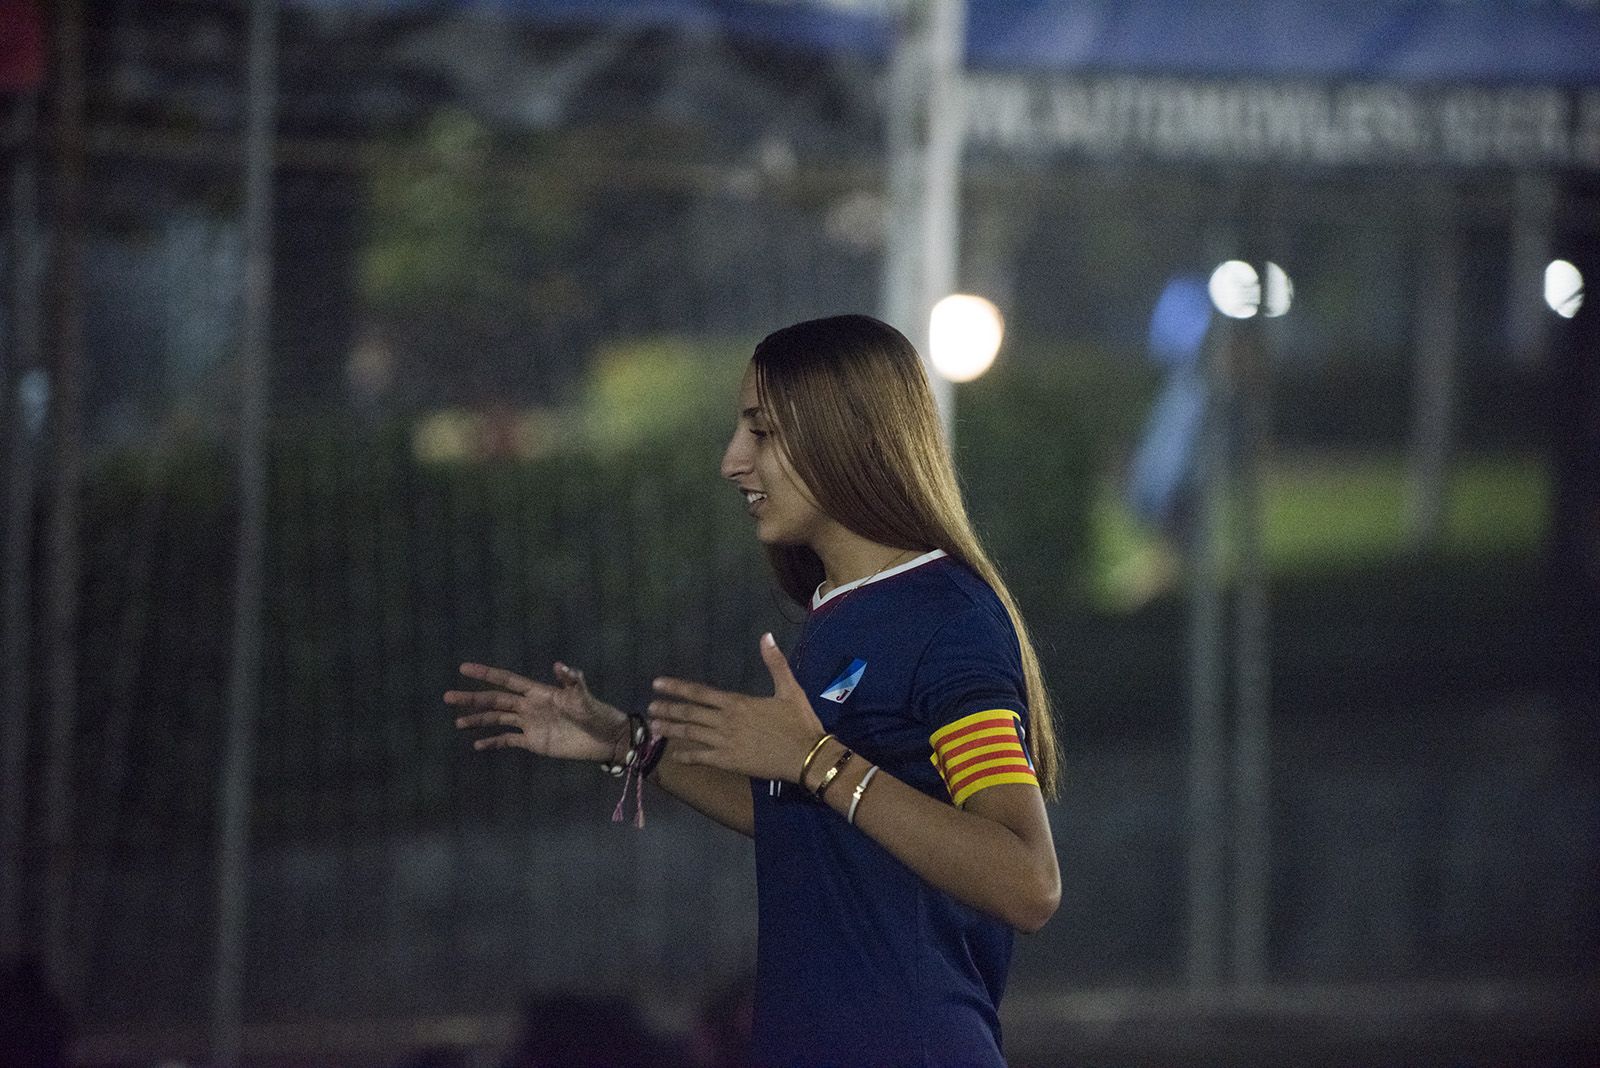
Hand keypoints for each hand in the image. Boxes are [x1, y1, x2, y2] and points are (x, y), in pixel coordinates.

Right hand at [447, 660, 630, 761]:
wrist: (606, 738)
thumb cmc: (597, 713)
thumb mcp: (583, 697)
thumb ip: (571, 681)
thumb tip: (559, 665)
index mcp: (538, 692)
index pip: (506, 681)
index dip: (485, 674)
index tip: (464, 668)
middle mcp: (530, 706)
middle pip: (494, 700)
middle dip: (471, 698)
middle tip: (447, 696)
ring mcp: (530, 724)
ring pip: (497, 719)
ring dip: (477, 720)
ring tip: (457, 723)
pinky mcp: (534, 742)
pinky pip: (508, 740)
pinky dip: (492, 742)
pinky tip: (477, 744)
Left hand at [647, 633, 822, 782]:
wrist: (806, 756)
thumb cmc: (799, 722)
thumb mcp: (789, 689)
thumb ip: (775, 663)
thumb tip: (766, 636)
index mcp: (737, 703)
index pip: (700, 693)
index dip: (677, 688)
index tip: (657, 684)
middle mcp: (725, 722)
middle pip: (690, 714)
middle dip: (668, 709)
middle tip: (649, 708)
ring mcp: (725, 743)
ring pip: (691, 734)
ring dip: (672, 729)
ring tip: (654, 727)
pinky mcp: (729, 762)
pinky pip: (702, 758)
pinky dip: (687, 756)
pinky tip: (676, 755)